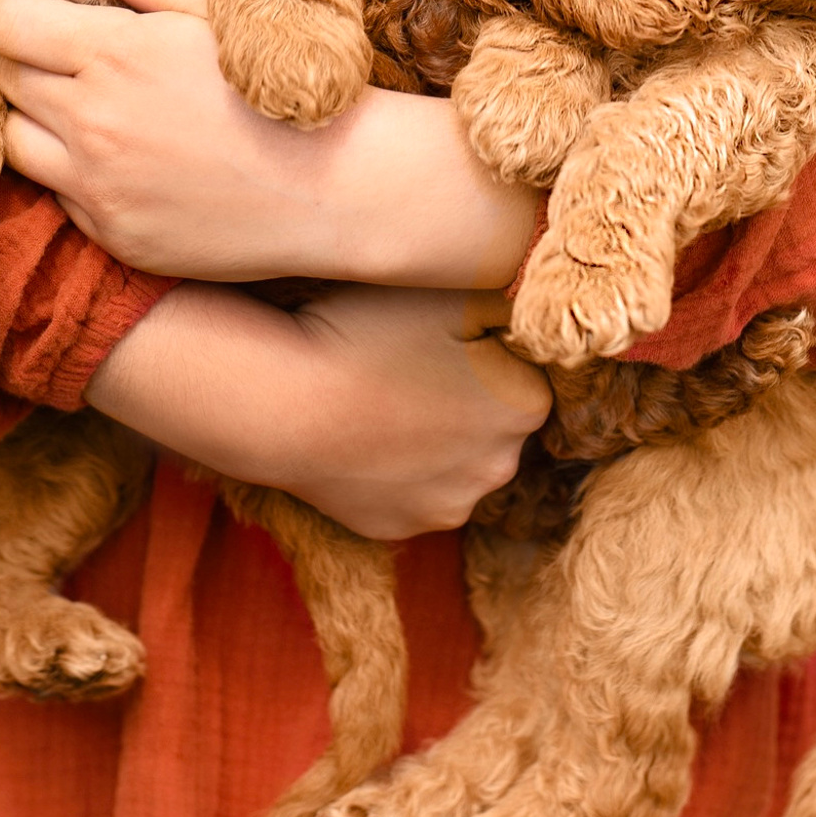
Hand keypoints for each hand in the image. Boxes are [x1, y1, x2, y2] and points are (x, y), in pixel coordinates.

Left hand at [0, 0, 538, 289]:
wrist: (334, 188)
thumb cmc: (278, 83)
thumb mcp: (214, 9)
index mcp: (111, 53)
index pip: (0, 22)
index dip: (1, 7)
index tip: (21, 5)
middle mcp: (90, 122)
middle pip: (4, 78)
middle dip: (23, 58)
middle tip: (65, 51)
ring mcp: (97, 187)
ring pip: (15, 142)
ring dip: (35, 118)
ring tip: (85, 105)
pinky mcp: (111, 235)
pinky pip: (58, 196)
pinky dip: (73, 173)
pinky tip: (123, 157)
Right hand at [87, 282, 552, 540]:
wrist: (286, 403)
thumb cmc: (368, 333)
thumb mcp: (452, 289)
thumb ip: (506, 301)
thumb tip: (529, 308)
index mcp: (526, 406)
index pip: (521, 371)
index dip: (482, 348)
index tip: (439, 331)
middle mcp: (500, 468)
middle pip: (488, 421)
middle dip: (461, 396)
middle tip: (404, 358)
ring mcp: (447, 505)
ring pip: (449, 460)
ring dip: (428, 435)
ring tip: (377, 392)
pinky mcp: (397, 527)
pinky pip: (404, 489)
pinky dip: (389, 465)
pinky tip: (357, 429)